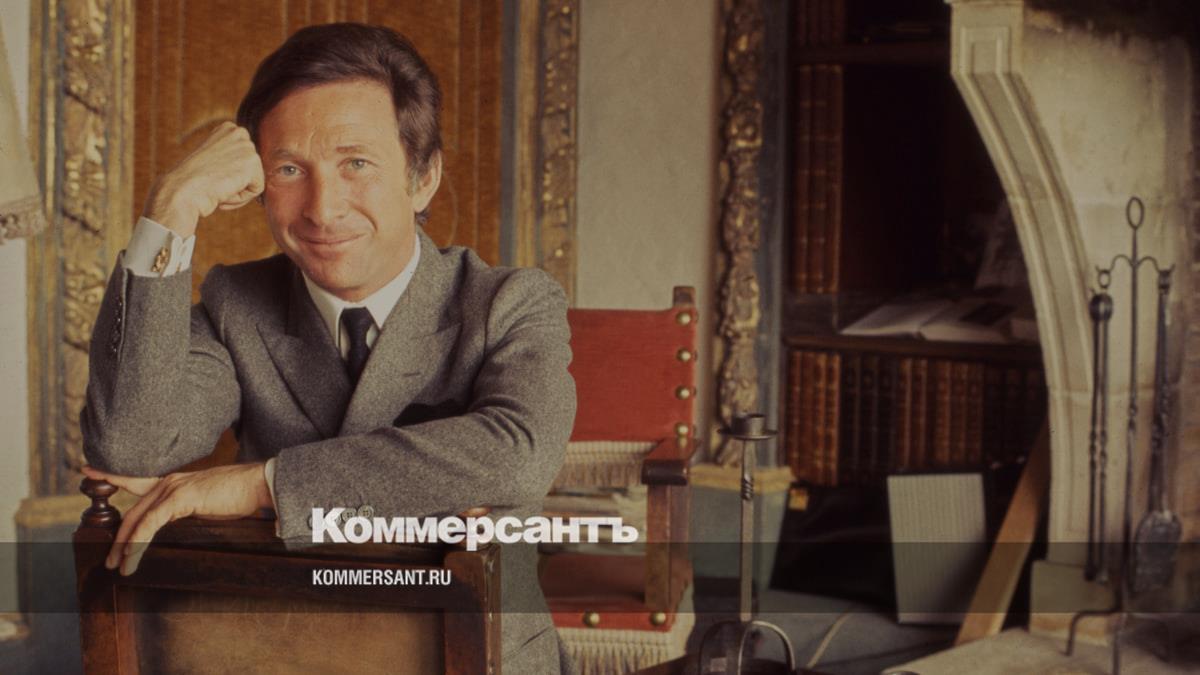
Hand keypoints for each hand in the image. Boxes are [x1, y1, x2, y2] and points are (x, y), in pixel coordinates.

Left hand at [82, 463, 272, 575]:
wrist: (259, 485)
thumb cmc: (240, 496)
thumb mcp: (207, 504)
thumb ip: (189, 511)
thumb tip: (182, 526)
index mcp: (174, 481)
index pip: (135, 480)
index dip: (112, 476)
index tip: (89, 470)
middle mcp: (169, 481)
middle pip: (133, 511)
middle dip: (118, 538)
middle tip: (110, 560)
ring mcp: (172, 488)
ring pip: (137, 520)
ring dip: (125, 547)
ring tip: (119, 567)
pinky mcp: (179, 498)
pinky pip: (150, 524)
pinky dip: (138, 544)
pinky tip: (133, 559)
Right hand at [143, 122, 264, 236]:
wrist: (181, 191)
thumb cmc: (191, 182)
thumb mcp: (212, 160)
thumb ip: (229, 158)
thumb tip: (244, 165)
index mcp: (228, 129)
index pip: (244, 160)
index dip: (228, 174)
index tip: (211, 174)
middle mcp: (240, 133)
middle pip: (252, 170)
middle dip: (235, 182)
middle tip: (213, 181)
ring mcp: (247, 146)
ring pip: (254, 180)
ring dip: (237, 191)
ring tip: (217, 186)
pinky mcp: (252, 162)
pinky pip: (257, 189)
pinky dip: (241, 198)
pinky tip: (223, 191)